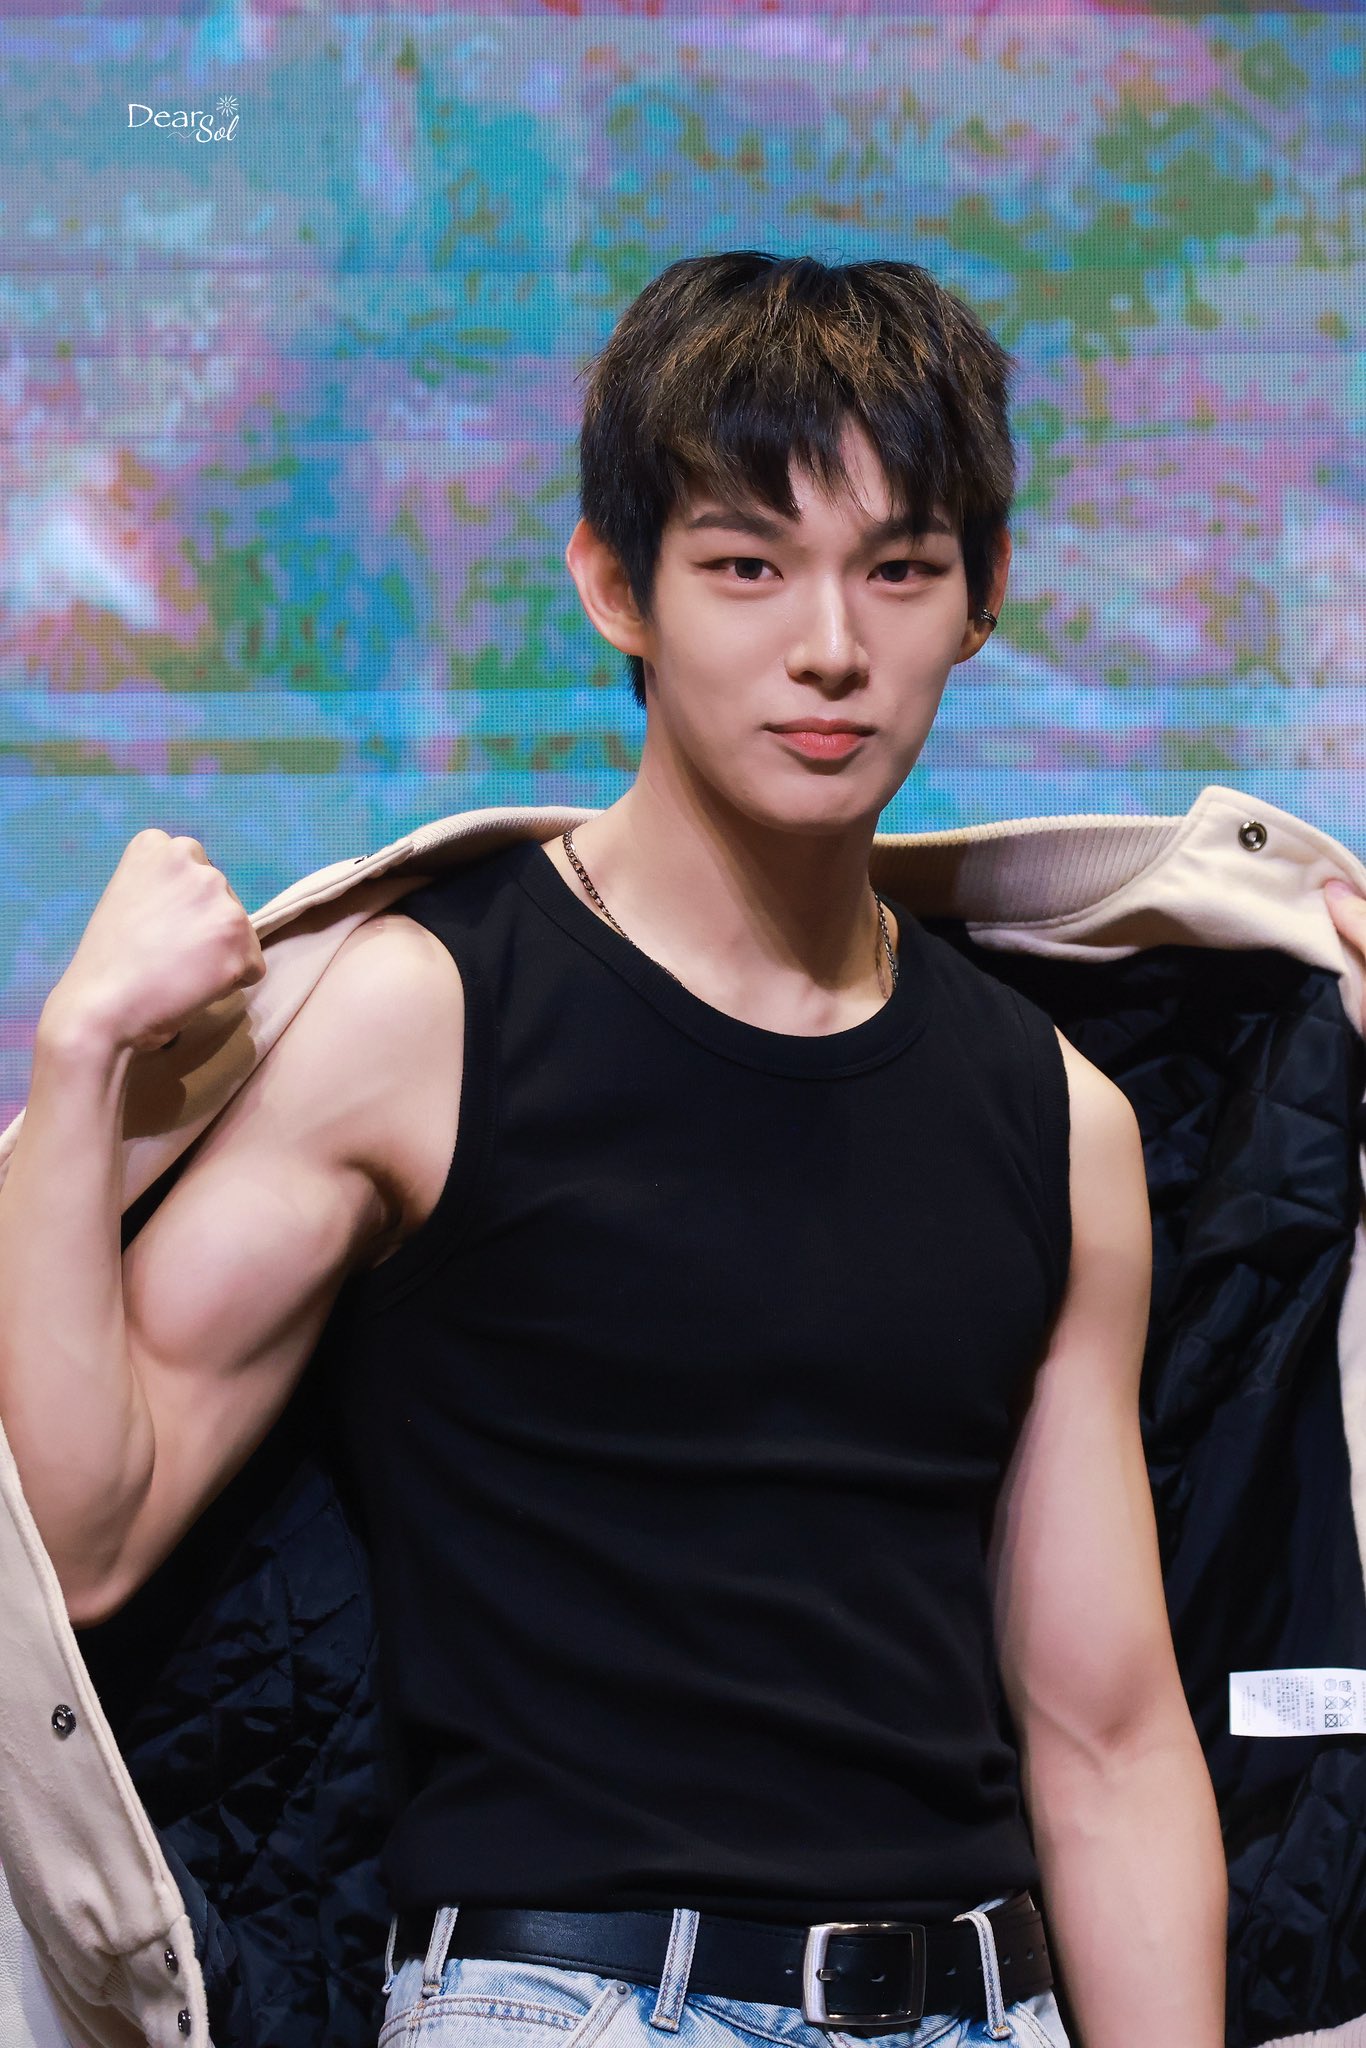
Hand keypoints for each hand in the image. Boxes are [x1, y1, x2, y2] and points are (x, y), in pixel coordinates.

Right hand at [41, 829, 266, 1055]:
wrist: (99, 1006)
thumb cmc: (107, 962)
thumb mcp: (126, 896)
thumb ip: (164, 888)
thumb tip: (201, 907)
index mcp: (158, 845)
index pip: (195, 871)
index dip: (181, 907)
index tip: (156, 926)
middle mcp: (192, 859)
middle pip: (222, 899)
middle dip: (204, 928)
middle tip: (167, 954)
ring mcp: (219, 898)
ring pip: (239, 933)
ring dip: (219, 955)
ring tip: (178, 971)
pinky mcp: (239, 939)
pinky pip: (252, 966)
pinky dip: (231, 982)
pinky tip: (194, 986)